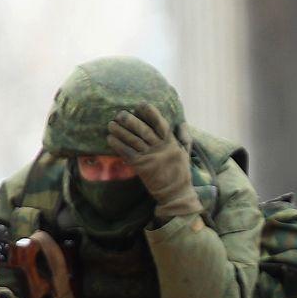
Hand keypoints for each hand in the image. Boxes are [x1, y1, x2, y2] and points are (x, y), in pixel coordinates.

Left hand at [106, 103, 201, 219]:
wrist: (175, 193)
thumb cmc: (180, 173)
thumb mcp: (186, 153)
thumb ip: (184, 138)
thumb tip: (182, 123)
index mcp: (171, 143)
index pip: (160, 124)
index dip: (151, 113)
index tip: (141, 104)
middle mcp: (160, 148)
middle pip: (143, 130)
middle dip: (131, 121)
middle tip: (120, 113)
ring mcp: (150, 157)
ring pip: (133, 140)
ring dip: (120, 131)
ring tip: (110, 124)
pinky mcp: (141, 167)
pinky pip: (127, 153)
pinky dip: (118, 145)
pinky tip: (110, 139)